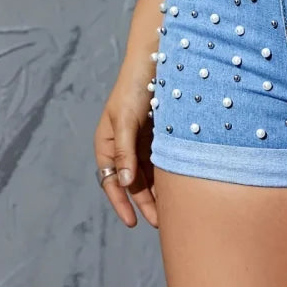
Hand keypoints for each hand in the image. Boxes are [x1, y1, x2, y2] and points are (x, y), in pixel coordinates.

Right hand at [94, 60, 157, 227]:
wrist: (155, 63)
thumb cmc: (134, 89)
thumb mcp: (125, 121)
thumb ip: (124, 152)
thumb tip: (123, 182)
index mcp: (107, 144)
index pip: (110, 181)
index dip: (121, 203)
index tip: (133, 222)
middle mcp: (123, 147)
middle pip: (132, 184)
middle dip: (144, 205)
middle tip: (160, 224)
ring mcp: (141, 143)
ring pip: (149, 176)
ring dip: (158, 195)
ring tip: (172, 214)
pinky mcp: (159, 138)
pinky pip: (162, 164)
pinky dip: (168, 178)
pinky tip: (179, 191)